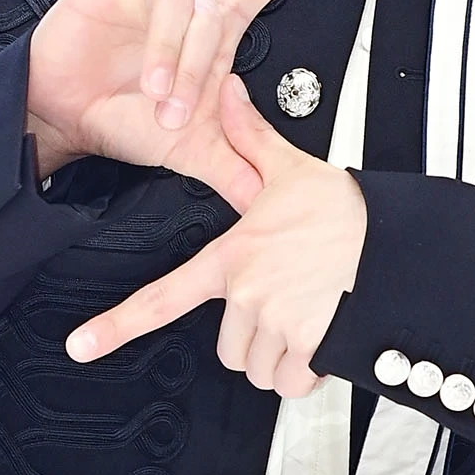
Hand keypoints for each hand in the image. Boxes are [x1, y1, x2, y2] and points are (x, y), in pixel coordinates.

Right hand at [25, 0, 343, 213]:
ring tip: (149, 95)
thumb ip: (234, 168)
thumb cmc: (128, 120)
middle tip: (173, 112)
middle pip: (215, 15)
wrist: (65, 121)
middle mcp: (191, 2)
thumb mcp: (191, 151)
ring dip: (167, 51)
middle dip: (196, 71)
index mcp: (218, 30)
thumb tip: (270, 201)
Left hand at [64, 72, 367, 399]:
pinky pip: (290, 380)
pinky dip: (305, 368)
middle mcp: (248, 294)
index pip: (162, 296)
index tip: (82, 345)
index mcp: (233, 255)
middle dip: (250, 334)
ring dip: (278, 354)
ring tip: (304, 314)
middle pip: (226, 345)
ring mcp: (275, 324)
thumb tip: (227, 94)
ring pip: (257, 367)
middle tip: (281, 303)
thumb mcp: (289, 169)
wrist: (393, 243)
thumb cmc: (345, 212)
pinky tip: (321, 335)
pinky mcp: (307, 348)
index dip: (116, 325)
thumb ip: (249, 137)